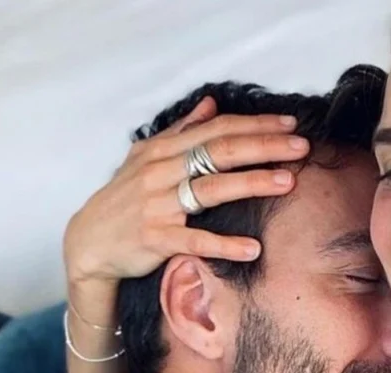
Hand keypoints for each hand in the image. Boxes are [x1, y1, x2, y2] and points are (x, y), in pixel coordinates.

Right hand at [63, 97, 308, 288]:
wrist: (87, 242)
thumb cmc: (124, 198)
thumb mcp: (146, 157)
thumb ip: (181, 130)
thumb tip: (211, 104)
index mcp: (164, 150)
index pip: (218, 130)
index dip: (255, 126)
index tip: (290, 124)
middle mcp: (161, 172)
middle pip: (221, 152)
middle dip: (265, 147)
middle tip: (302, 146)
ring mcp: (158, 205)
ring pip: (213, 189)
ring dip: (253, 183)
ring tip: (289, 181)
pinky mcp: (156, 238)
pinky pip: (196, 240)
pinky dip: (225, 245)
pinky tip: (253, 248)